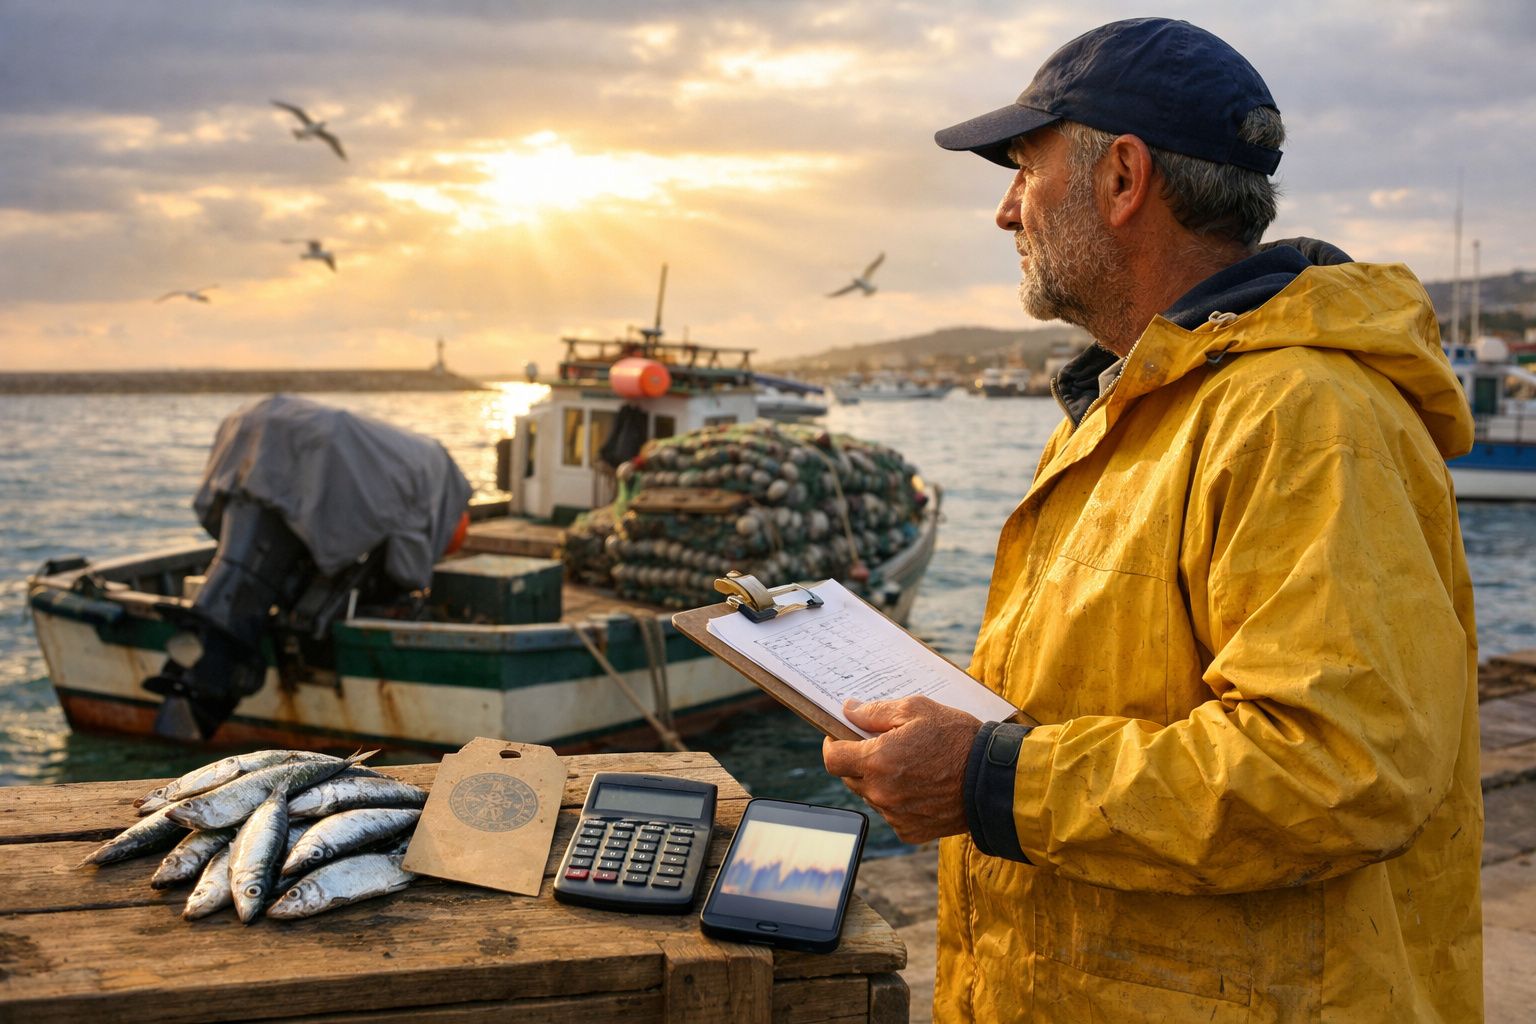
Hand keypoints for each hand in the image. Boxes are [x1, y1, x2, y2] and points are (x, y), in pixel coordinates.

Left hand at [822, 695, 982, 843]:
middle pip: (850, 778)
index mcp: (876, 761)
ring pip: (872, 796)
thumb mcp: (917, 709)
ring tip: (910, 766)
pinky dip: (899, 801)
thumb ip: (876, 712)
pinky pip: (892, 814)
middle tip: (884, 747)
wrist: (993, 779)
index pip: (832, 759)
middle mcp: (880, 792)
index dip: (832, 745)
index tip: (839, 738)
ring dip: (880, 782)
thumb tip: (848, 710)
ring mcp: (894, 815)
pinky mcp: (910, 831)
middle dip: (860, 761)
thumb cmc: (957, 738)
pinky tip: (921, 787)